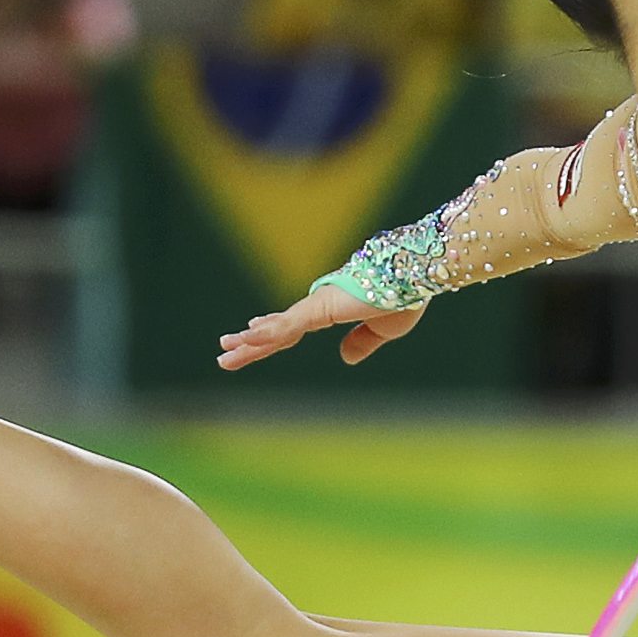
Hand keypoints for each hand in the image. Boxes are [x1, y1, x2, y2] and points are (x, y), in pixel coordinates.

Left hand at [217, 285, 424, 369]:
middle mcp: (318, 305)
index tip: (249, 334)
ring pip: (275, 330)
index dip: (270, 333)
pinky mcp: (320, 308)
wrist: (414, 278)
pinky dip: (266, 333)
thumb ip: (362, 342)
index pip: (293, 327)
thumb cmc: (405, 298)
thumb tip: (344, 358)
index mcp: (331, 310)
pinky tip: (247, 337)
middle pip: (277, 330)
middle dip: (249, 344)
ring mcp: (316, 306)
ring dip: (248, 342)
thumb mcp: (383, 331)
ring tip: (223, 352)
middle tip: (223, 354)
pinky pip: (288, 325)